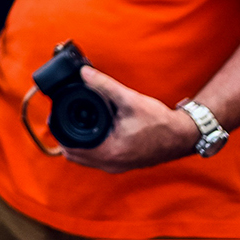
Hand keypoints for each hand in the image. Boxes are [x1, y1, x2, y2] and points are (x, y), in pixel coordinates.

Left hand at [62, 67, 200, 172]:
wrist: (184, 136)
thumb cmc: (160, 122)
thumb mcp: (129, 100)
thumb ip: (104, 85)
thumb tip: (83, 72)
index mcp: (110, 152)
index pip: (70, 149)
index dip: (59, 132)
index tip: (56, 116)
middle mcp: (112, 164)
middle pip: (74, 155)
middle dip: (65, 137)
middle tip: (62, 117)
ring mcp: (118, 166)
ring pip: (86, 158)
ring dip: (77, 142)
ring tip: (75, 121)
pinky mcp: (124, 162)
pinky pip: (98, 157)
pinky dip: (90, 146)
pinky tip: (92, 129)